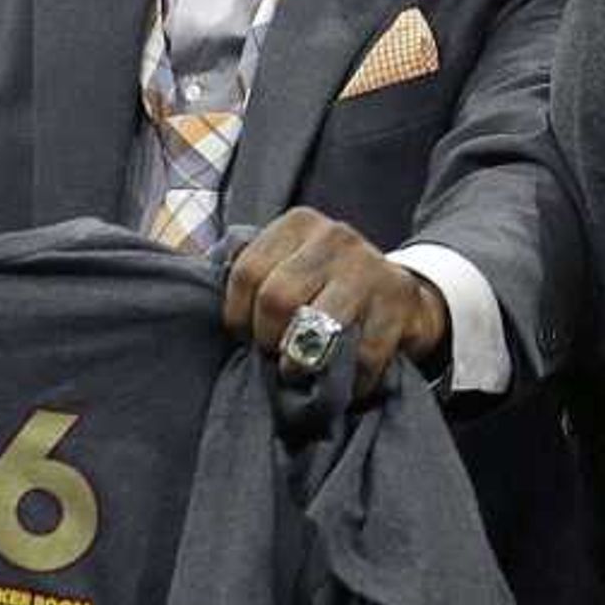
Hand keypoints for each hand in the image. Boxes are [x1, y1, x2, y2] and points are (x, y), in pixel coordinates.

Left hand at [224, 207, 447, 387]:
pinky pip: (361, 354)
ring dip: (302, 361)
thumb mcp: (289, 263)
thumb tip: (203, 300)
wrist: (401, 295)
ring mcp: (369, 267)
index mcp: (299, 224)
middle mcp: (335, 237)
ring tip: (303, 368)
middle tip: (276, 354)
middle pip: (277, 297)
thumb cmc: (327, 287)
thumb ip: (252, 274)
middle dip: (269, 339)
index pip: (246, 272)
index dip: (238, 316)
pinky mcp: (399, 300)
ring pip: (315, 326)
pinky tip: (347, 378)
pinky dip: (350, 380)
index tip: (247, 335)